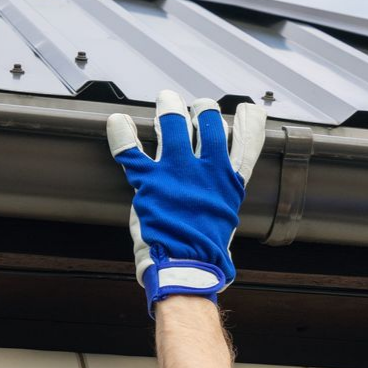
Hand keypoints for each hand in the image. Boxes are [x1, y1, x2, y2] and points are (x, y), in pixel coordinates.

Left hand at [107, 90, 266, 316]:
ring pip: (173, 124)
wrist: (187, 267)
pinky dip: (121, 132)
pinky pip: (130, 149)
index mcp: (229, 183)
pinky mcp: (148, 181)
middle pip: (209, 123)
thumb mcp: (226, 218)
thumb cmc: (207, 250)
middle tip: (197, 108)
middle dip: (204, 110)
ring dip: (169, 108)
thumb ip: (223, 195)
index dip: (249, 123)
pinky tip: (119, 121)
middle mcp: (206, 171)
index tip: (249, 110)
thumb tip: (224, 185)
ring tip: (168, 100)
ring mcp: (176, 173)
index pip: (246, 143)